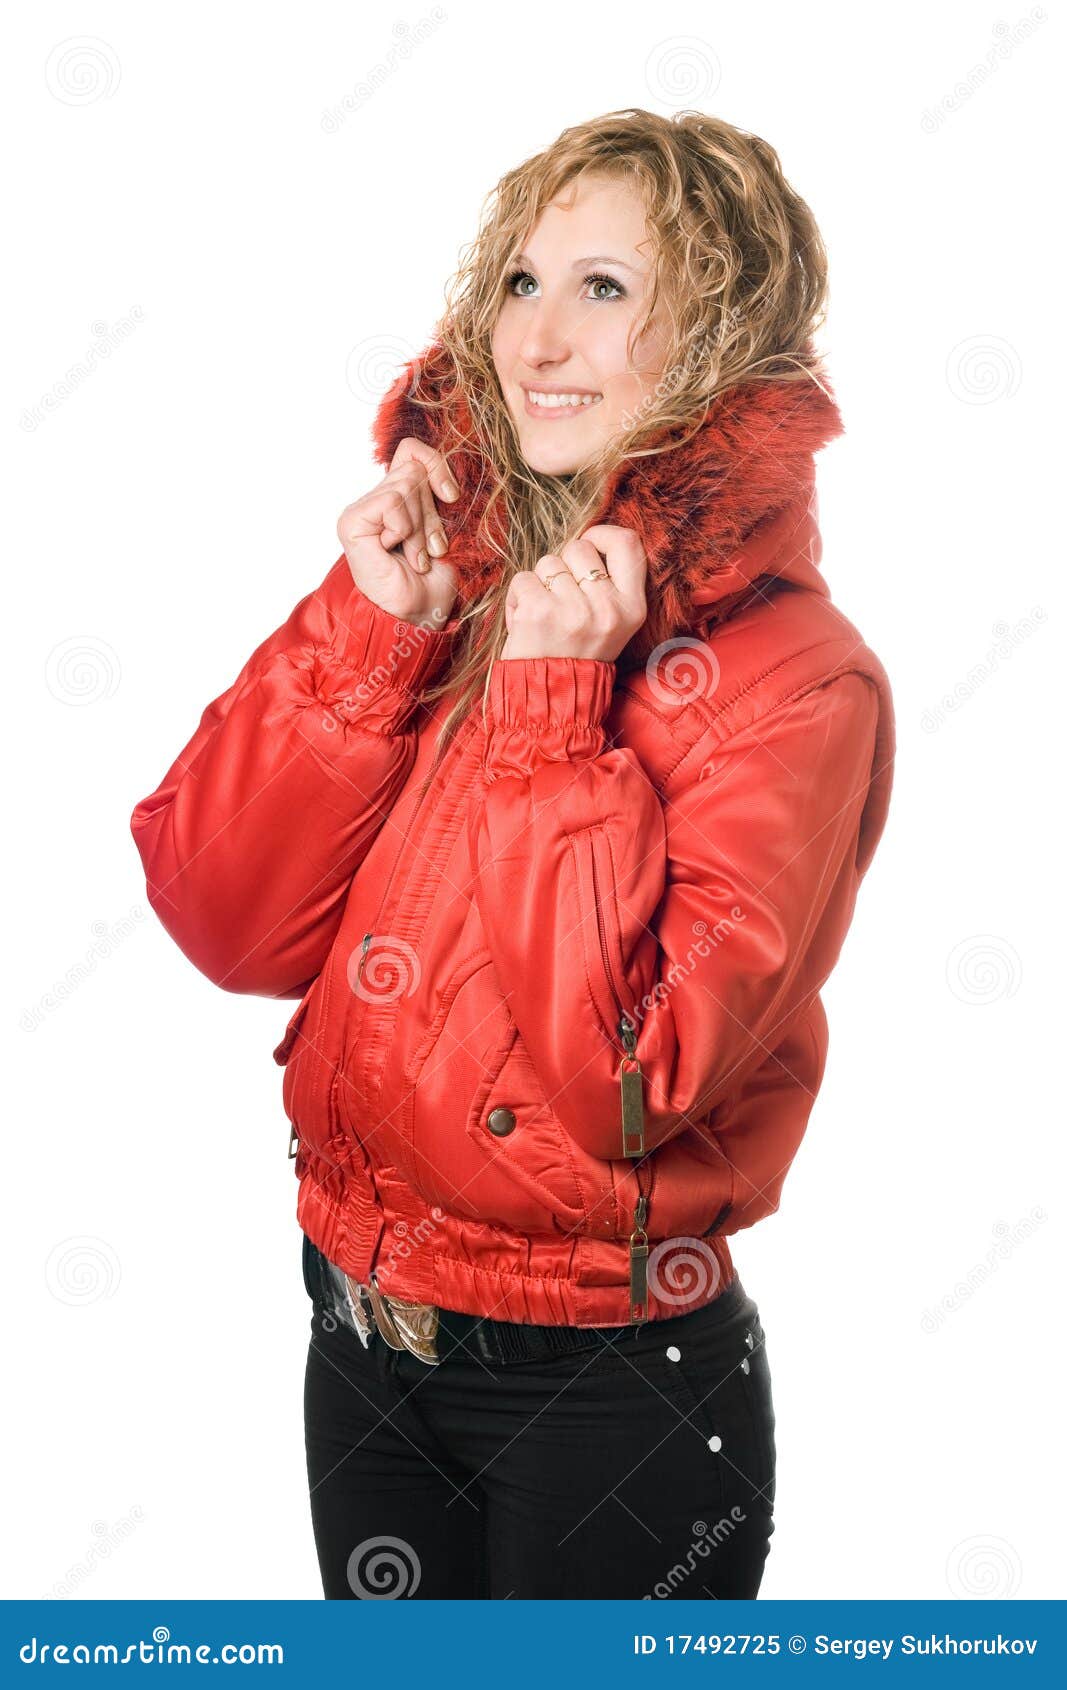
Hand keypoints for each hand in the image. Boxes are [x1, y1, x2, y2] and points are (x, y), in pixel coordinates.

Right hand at [337, 437, 459, 629]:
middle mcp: (375, 501)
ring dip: (421, 528)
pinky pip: (392, 501)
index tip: (452, 497)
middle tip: (430, 548)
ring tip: (416, 556)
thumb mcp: (445, 529)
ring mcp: (360, 511)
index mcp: (395, 499)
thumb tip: (445, 471)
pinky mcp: (352, 521)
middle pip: (414, 471)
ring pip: (406, 485)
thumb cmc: (432, 582)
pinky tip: (398, 553)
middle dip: (432, 513)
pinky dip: (406, 529)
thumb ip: (438, 496)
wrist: (417, 616)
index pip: (412, 452)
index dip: (436, 466)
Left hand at [499, 526, 647, 661]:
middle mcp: (607, 608)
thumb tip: (587, 539)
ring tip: (545, 616)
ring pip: (548, 562)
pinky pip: (522, 579)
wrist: (550, 701)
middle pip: (579, 547)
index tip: (589, 545)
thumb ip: (607, 584)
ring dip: (539, 584)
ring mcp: (573, 610)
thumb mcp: (611, 624)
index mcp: (632, 609)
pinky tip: (525, 623)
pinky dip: (517, 598)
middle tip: (562, 602)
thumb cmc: (576, 655)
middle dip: (564, 565)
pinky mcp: (539, 612)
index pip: (628, 544)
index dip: (603, 534)